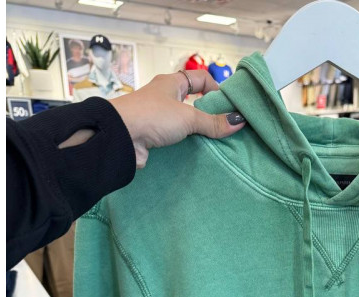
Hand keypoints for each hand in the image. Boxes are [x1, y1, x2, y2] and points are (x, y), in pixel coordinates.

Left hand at [109, 69, 245, 167]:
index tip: (229, 106)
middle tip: (226, 127)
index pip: (201, 79)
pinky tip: (198, 154)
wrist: (120, 136)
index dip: (216, 89)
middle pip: (194, 103)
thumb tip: (238, 122)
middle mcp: (165, 97)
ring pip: (185, 123)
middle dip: (210, 114)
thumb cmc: (152, 116)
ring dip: (198, 133)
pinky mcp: (154, 136)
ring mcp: (159, 117)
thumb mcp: (188, 117)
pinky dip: (187, 146)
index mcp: (172, 83)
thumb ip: (213, 122)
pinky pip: (176, 139)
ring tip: (216, 144)